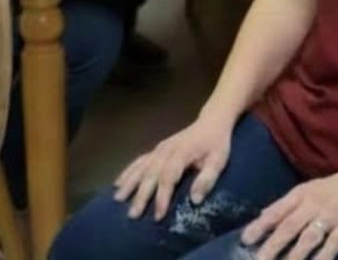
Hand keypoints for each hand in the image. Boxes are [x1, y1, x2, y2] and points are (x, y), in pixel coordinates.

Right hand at [113, 114, 232, 220]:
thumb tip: (195, 200)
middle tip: (133, 215)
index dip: (162, 196)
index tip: (158, 216)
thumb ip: (207, 179)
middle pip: (151, 173)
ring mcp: (160, 148)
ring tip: (118, 199)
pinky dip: (128, 171)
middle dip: (142, 195)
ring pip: (141, 166)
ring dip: (130, 183)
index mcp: (182, 153)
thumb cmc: (216, 143)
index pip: (169, 176)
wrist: (212, 121)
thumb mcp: (219, 160)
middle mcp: (167, 150)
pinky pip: (139, 160)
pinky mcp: (157, 149)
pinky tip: (118, 183)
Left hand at [240, 171, 337, 259]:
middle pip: (289, 227)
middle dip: (272, 245)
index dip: (261, 226)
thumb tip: (263, 215)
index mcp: (303, 194)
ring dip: (294, 256)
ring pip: (308, 238)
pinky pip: (333, 244)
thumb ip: (288, 203)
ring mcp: (331, 215)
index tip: (245, 240)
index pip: (277, 210)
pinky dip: (324, 257)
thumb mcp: (310, 188)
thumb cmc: (337, 187)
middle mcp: (314, 204)